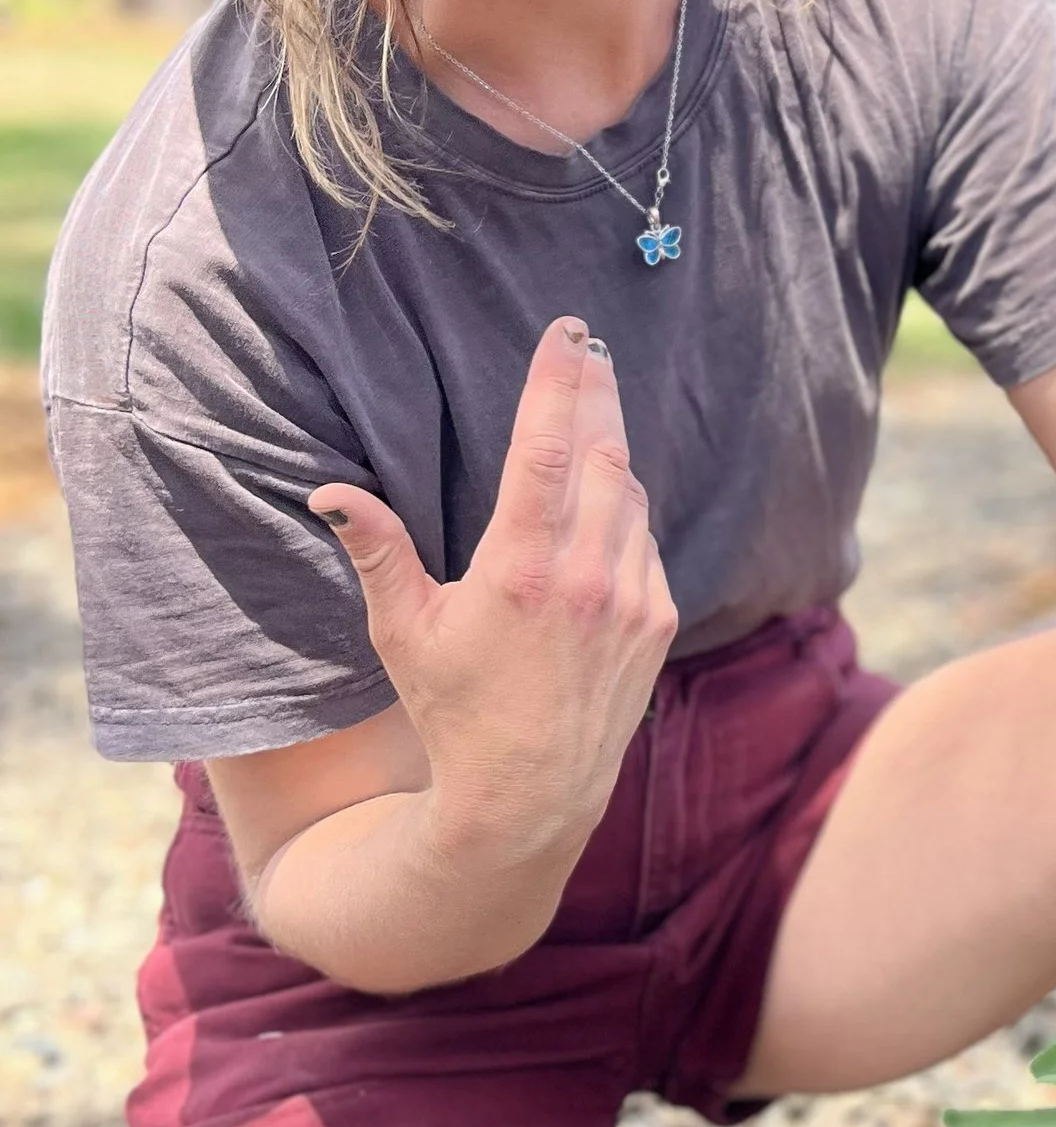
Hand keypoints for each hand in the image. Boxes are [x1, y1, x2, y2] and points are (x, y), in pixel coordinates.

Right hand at [308, 316, 675, 866]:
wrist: (530, 796)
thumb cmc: (455, 713)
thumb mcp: (403, 632)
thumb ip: (377, 551)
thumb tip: (329, 491)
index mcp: (523, 567)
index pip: (548, 446)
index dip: (558, 379)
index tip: (566, 331)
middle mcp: (588, 575)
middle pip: (603, 451)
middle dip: (594, 391)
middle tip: (587, 345)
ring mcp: (632, 597)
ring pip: (630, 493)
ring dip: (611, 449)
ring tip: (592, 409)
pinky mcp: (657, 620)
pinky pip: (644, 541)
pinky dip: (626, 512)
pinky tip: (605, 501)